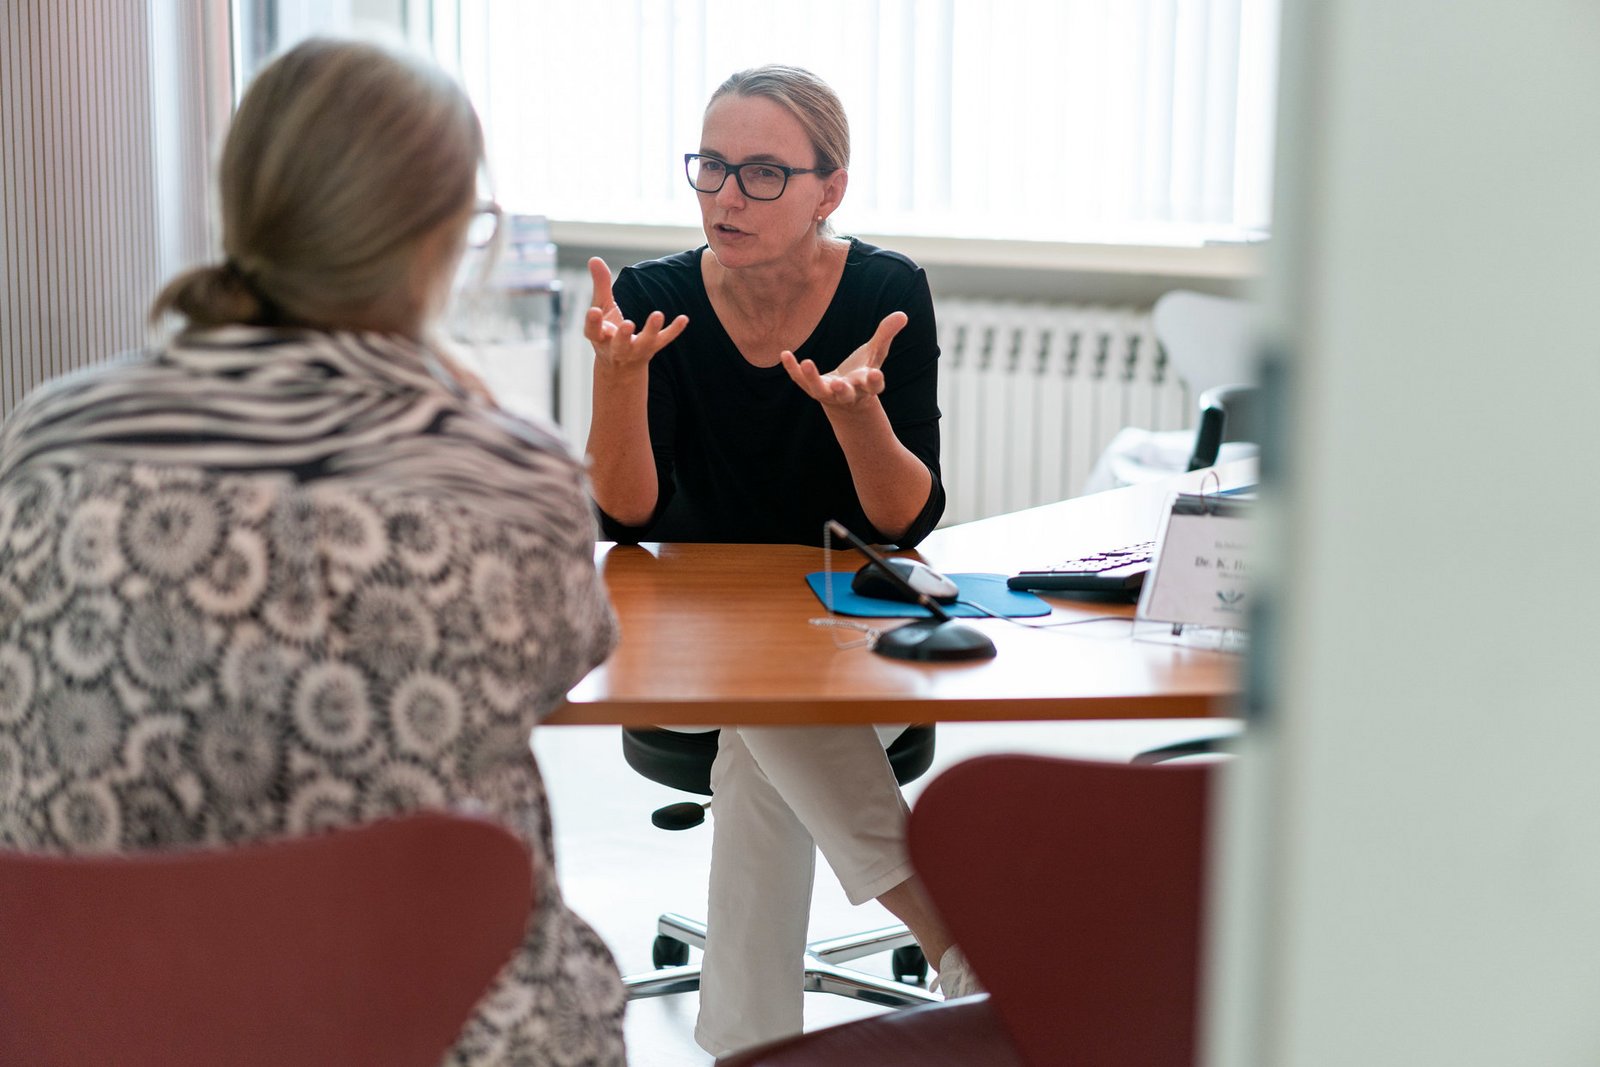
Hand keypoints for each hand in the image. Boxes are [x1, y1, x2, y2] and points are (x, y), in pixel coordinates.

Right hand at [584, 257, 687, 372]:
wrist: (621, 364)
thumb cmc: (608, 330)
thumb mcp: (601, 307)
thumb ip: (600, 285)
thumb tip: (594, 258)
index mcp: (599, 336)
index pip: (593, 331)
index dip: (593, 322)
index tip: (593, 311)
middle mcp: (617, 347)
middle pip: (620, 343)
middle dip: (623, 335)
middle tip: (628, 324)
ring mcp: (636, 349)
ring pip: (644, 342)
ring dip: (651, 330)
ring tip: (658, 314)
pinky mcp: (653, 347)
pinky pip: (665, 340)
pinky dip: (674, 330)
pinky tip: (684, 319)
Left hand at [780, 310, 907, 408]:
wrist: (845, 401)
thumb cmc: (862, 372)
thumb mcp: (875, 354)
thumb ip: (886, 335)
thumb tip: (902, 314)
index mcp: (867, 385)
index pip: (873, 385)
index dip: (875, 381)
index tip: (875, 374)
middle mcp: (848, 393)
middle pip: (846, 393)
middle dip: (843, 389)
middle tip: (839, 384)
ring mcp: (828, 393)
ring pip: (820, 390)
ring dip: (813, 379)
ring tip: (806, 363)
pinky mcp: (812, 389)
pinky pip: (800, 380)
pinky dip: (792, 369)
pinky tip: (784, 354)